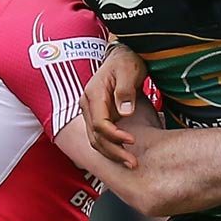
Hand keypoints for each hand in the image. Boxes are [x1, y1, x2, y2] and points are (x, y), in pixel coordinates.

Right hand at [84, 44, 148, 168]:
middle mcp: (88, 105)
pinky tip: (125, 155)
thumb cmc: (127, 62)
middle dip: (114, 152)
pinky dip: (111, 148)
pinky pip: (101, 137)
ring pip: (96, 140)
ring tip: (131, 163)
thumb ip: (126, 91)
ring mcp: (91, 112)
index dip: (114, 135)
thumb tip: (124, 112)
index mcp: (93, 94)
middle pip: (95, 136)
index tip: (132, 140)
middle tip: (132, 163)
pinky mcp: (98, 117)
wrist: (123, 57)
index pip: (99, 123)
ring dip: (112, 154)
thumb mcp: (129, 71)